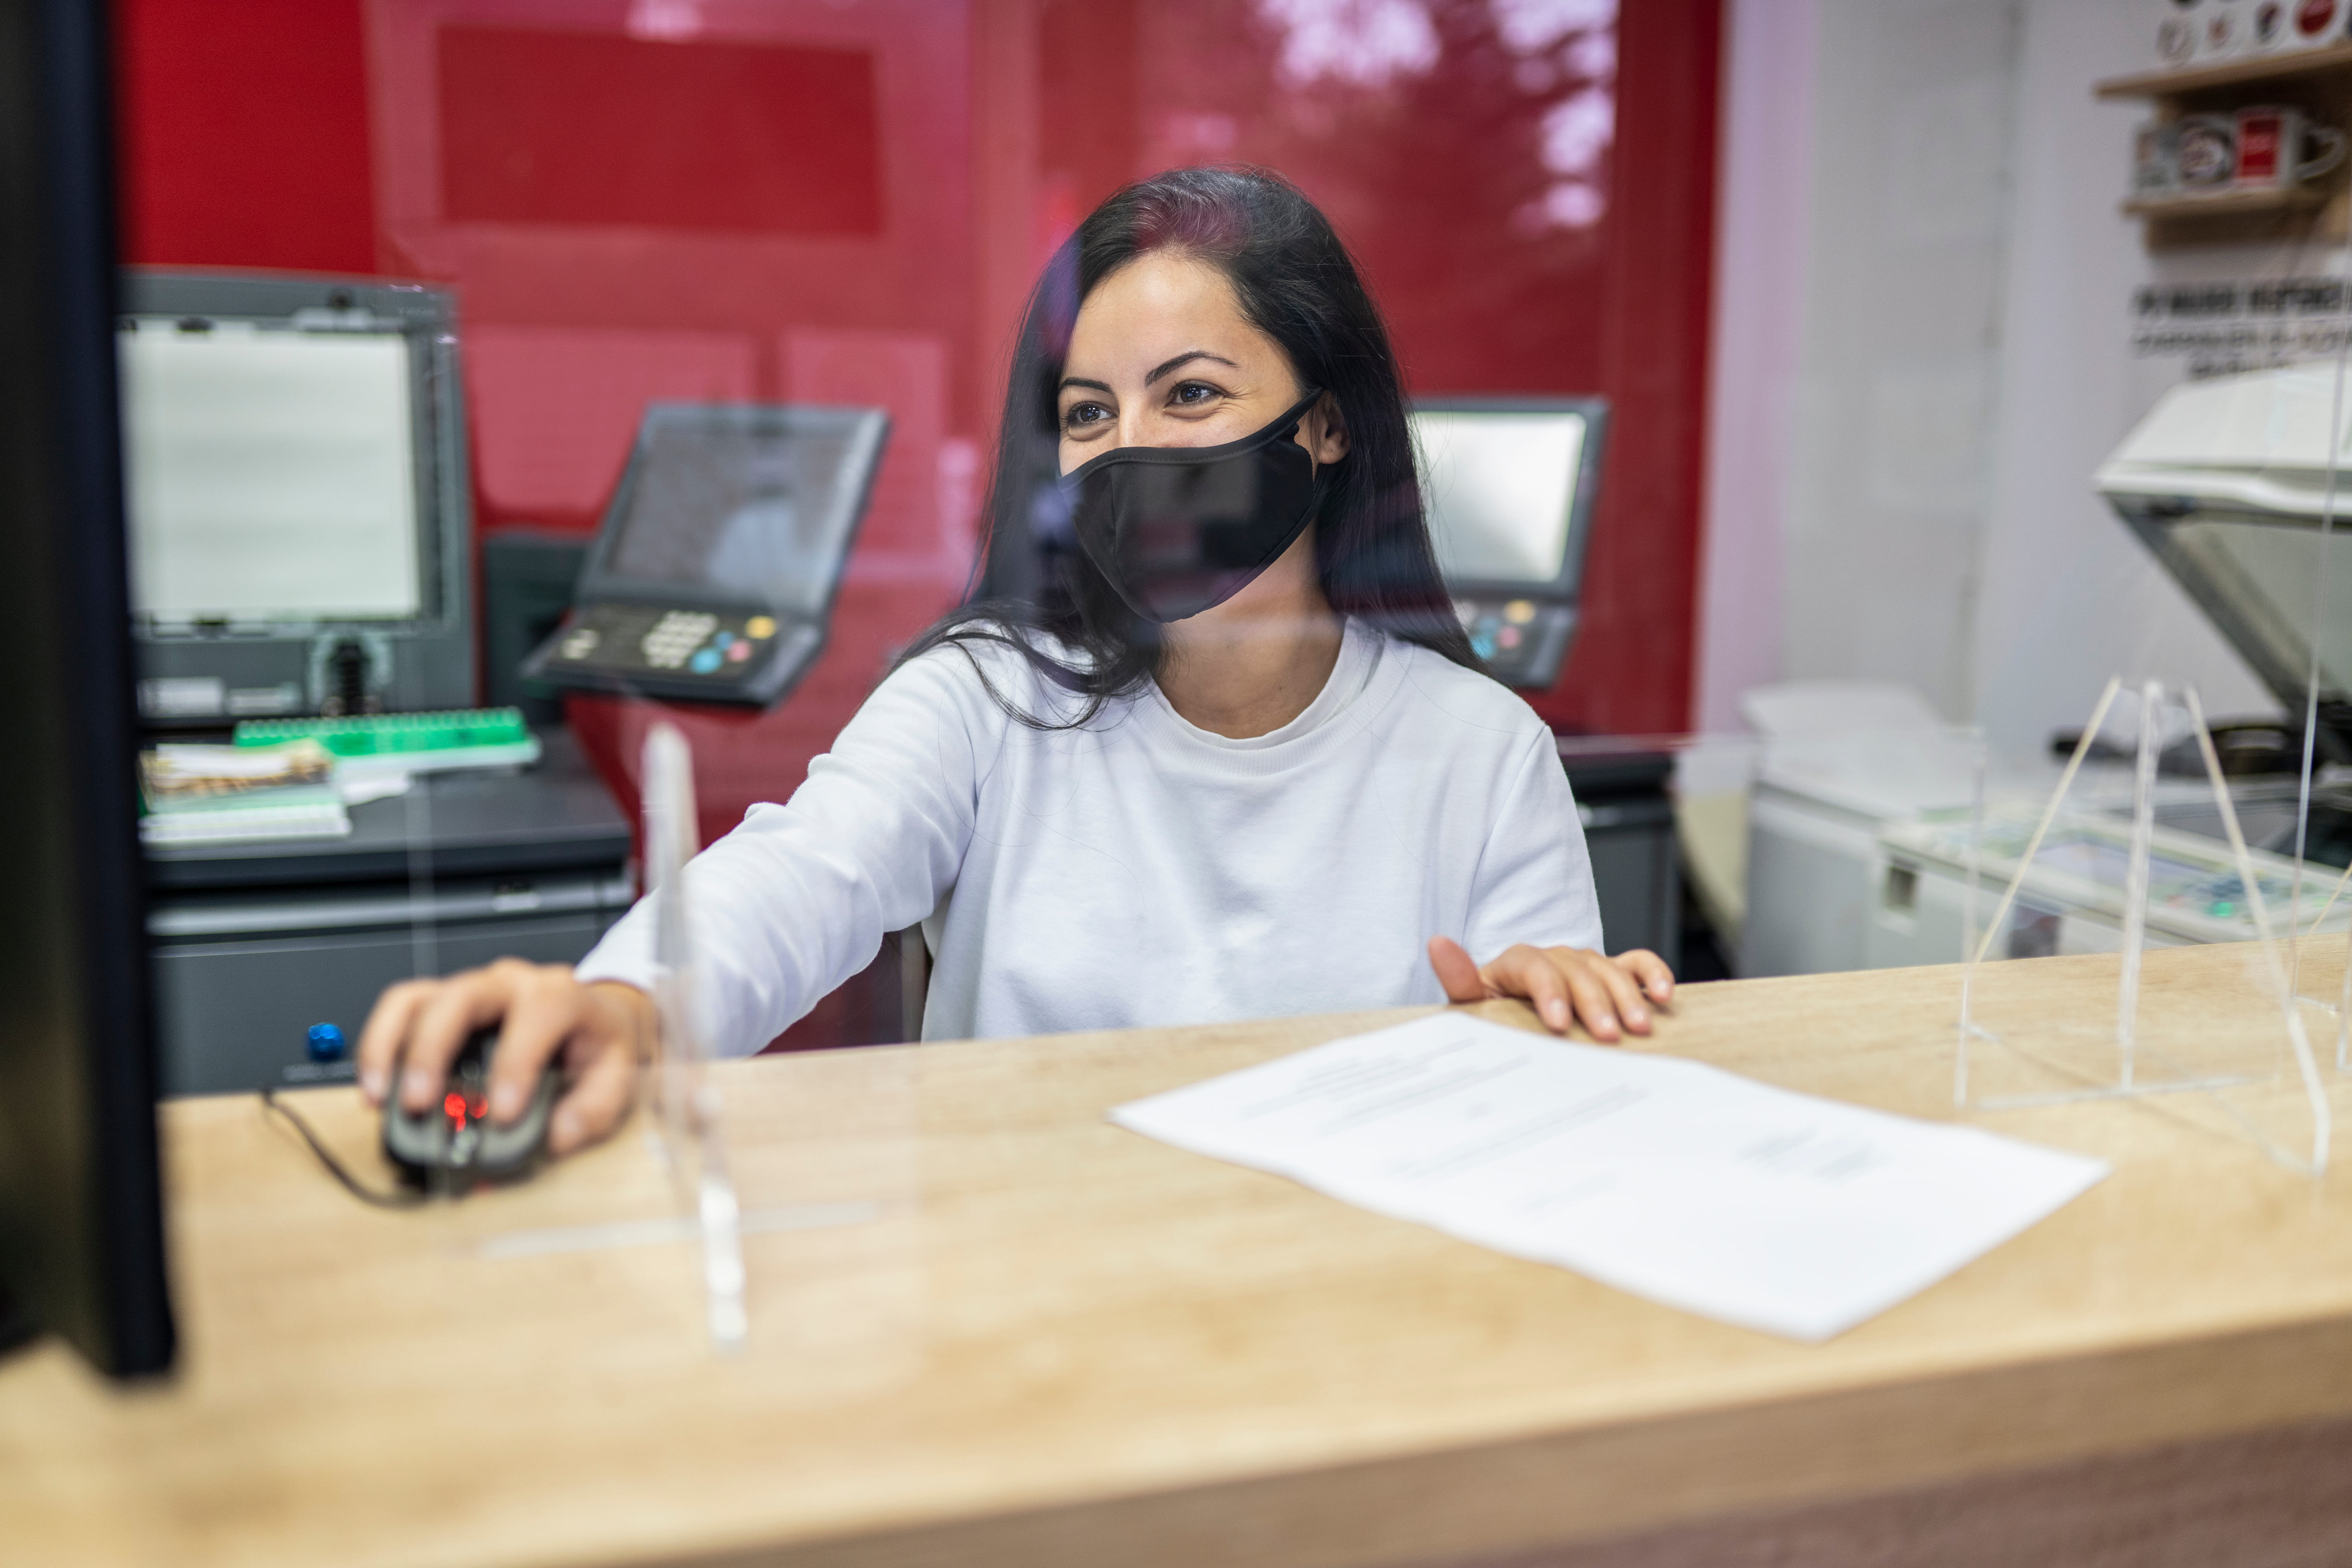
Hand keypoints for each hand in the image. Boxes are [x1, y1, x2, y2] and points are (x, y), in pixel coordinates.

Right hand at [355, 959, 655, 1157]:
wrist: (598, 1015)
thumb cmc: (599, 1043)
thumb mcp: (618, 1075)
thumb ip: (593, 1109)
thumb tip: (558, 1136)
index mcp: (560, 995)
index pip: (536, 1016)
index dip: (515, 1066)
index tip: (501, 1113)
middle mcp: (510, 983)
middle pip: (460, 999)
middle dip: (433, 1052)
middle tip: (420, 1104)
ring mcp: (471, 989)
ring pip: (417, 1000)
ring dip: (390, 1048)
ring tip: (381, 1097)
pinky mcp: (442, 1003)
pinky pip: (401, 1010)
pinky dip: (380, 1045)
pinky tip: (376, 1085)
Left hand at [1427, 936, 1673, 1042]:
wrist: (1512, 1020)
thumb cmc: (1492, 1015)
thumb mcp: (1471, 1004)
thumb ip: (1459, 979)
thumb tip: (1438, 944)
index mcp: (1515, 964)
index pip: (1532, 965)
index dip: (1548, 991)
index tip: (1558, 1024)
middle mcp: (1553, 958)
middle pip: (1576, 970)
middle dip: (1593, 1004)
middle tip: (1607, 1037)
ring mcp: (1585, 964)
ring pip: (1608, 969)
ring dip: (1626, 998)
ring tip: (1639, 1029)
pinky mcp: (1611, 973)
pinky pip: (1636, 964)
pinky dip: (1653, 974)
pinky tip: (1664, 997)